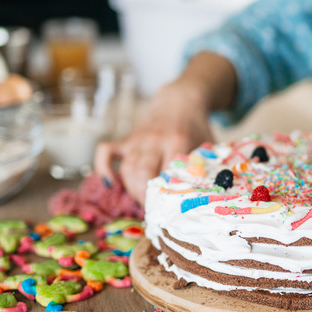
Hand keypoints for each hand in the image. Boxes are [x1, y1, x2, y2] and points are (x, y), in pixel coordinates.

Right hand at [94, 82, 213, 203]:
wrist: (180, 101)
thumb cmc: (196, 129)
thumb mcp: (207, 145)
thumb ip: (207, 167)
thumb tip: (207, 197)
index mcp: (178, 142)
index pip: (167, 176)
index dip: (166, 197)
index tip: (170, 211)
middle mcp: (154, 140)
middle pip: (142, 174)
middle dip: (145, 197)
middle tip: (154, 208)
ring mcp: (138, 139)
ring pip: (126, 169)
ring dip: (132, 189)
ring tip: (144, 200)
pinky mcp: (126, 138)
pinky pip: (105, 152)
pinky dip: (104, 168)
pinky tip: (111, 183)